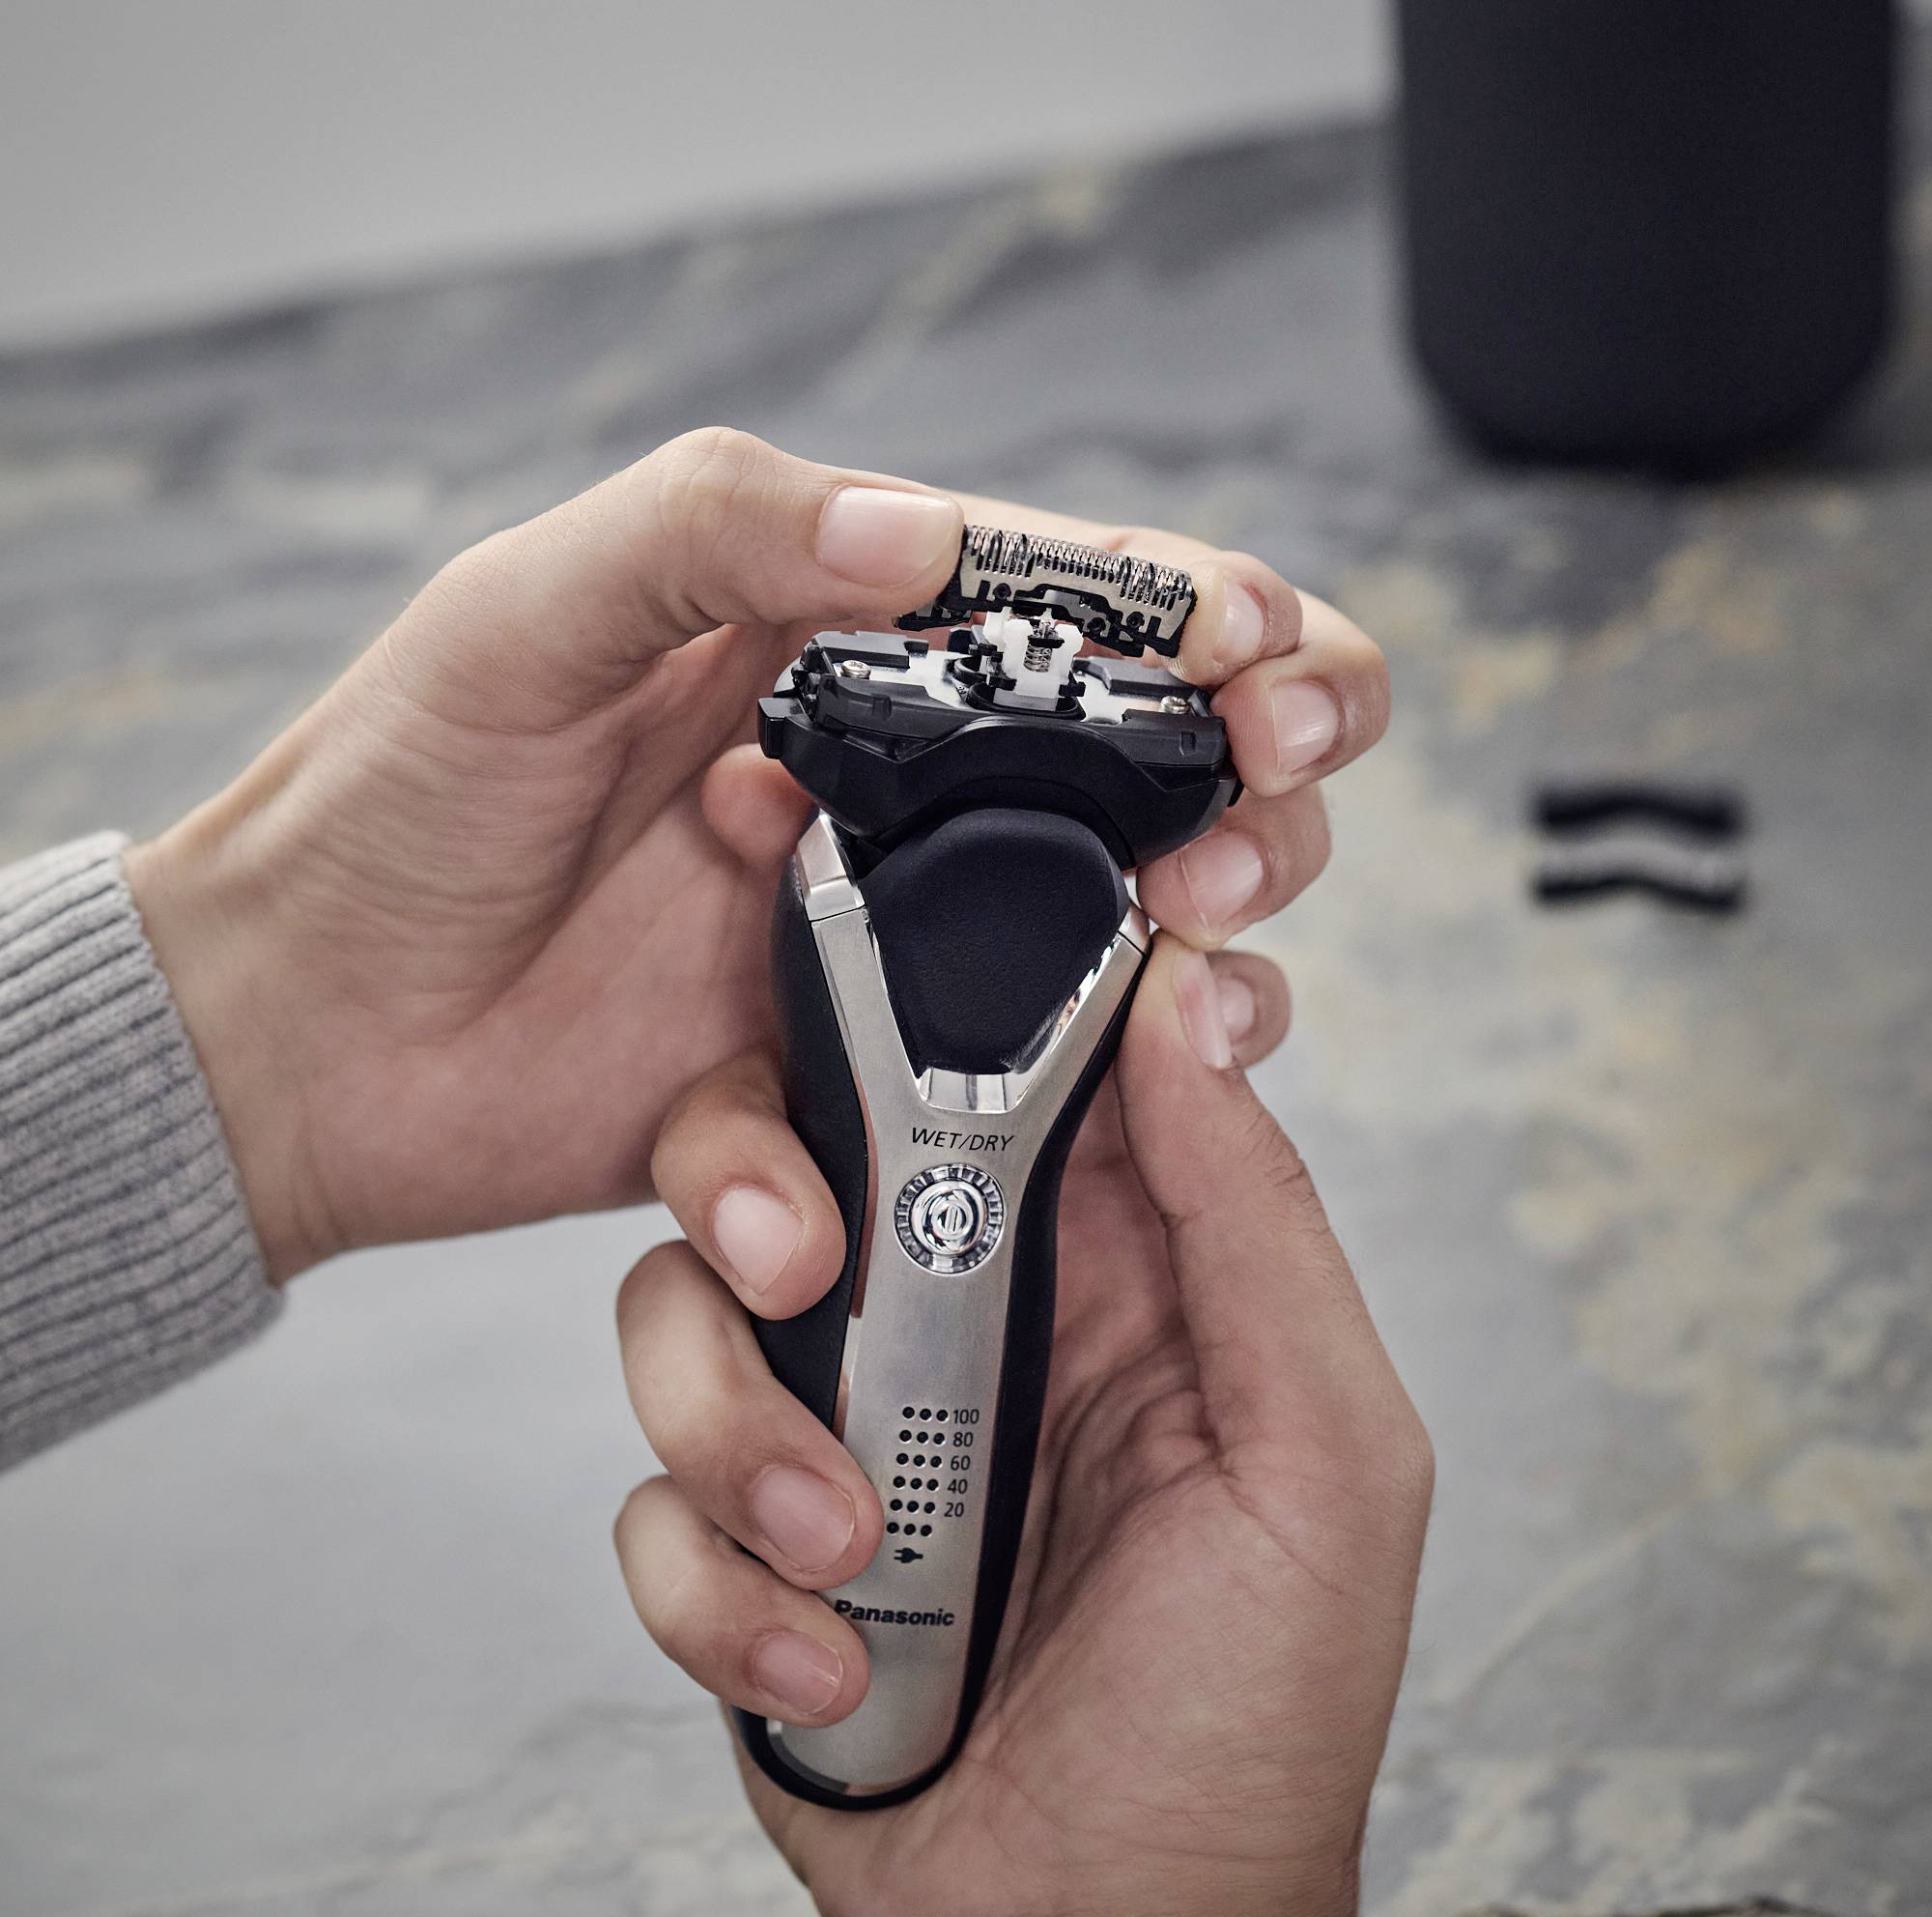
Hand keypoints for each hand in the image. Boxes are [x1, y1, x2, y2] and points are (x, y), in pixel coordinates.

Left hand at [126, 427, 1385, 1277]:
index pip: (1070, 605)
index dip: (1203, 621)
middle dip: (1254, 783)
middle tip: (1261, 812)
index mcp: (831, 646)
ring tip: (1185, 956)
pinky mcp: (837, 1076)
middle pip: (1145, 771)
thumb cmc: (389, 800)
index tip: (1269, 664)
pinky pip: (939, 1119)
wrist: (295, 1038)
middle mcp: (887, 790)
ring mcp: (877, 939)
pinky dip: (919, 1154)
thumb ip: (715, 529)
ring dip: (1185, 955)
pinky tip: (798, 1195)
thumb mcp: (523, 614)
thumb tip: (923, 537)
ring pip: (1105, 940)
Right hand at [614, 940, 1431, 1916]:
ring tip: (847, 1550)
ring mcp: (840, 1427)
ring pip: (685, 1310)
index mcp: (1105, 1264)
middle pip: (790, 1151)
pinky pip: (651, 1501)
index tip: (869, 960)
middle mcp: (956, 1318)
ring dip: (733, 1436)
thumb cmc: (1242, 1720)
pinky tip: (829, 1665)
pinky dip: (715, 1590)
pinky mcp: (747, 1540)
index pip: (993, 1063)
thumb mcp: (1319, 1452)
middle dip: (754, 1193)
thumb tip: (1190, 1004)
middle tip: (797, 1267)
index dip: (925, 995)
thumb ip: (1254, 1219)